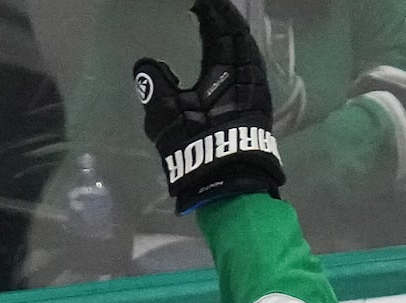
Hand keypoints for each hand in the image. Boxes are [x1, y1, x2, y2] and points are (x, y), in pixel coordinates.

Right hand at [133, 0, 283, 215]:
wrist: (229, 182)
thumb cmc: (196, 145)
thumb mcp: (166, 115)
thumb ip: (153, 85)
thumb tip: (144, 66)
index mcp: (226, 65)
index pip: (220, 27)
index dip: (211, 11)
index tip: (199, 3)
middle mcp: (247, 71)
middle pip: (240, 36)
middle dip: (226, 21)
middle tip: (213, 10)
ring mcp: (257, 90)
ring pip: (249, 53)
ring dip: (236, 39)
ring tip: (223, 32)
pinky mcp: (260, 108)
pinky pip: (252, 69)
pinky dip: (242, 57)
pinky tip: (234, 62)